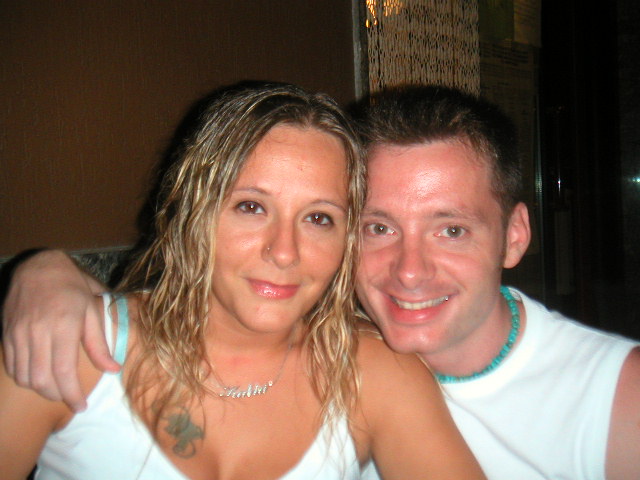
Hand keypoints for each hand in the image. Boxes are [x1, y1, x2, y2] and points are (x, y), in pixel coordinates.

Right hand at [1, 250, 119, 411]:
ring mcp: (18, 334)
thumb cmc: (72, 288)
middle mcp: (37, 332)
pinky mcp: (6, 334)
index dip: (71, 394)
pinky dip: (24, 378)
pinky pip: (12, 366)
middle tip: (70, 399)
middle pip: (41, 380)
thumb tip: (113, 369)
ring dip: (40, 389)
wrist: (38, 267)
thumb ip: (99, 344)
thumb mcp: (92, 311)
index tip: (80, 406)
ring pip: (24, 377)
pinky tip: (38, 377)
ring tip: (57, 389)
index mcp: (63, 326)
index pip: (63, 372)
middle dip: (57, 396)